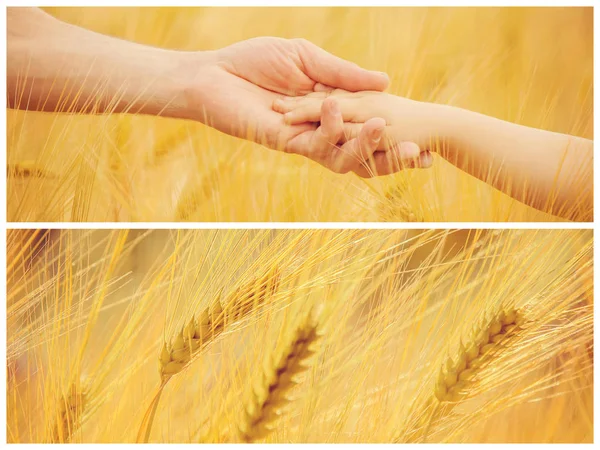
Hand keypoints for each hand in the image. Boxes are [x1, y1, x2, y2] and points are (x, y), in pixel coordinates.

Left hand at [181, 37, 420, 175]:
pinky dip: (329, 129)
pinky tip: (335, 108)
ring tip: (382, 126)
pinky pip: (316, 146)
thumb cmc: (255, 62)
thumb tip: (387, 82)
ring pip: (343, 155)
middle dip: (390, 152)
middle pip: (362, 147)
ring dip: (364, 145)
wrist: (214, 75)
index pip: (369, 123)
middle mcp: (321, 128)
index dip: (396, 132)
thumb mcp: (307, 57)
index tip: (426, 141)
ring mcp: (304, 139)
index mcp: (330, 107)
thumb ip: (344, 73)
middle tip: (419, 152)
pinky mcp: (286, 144)